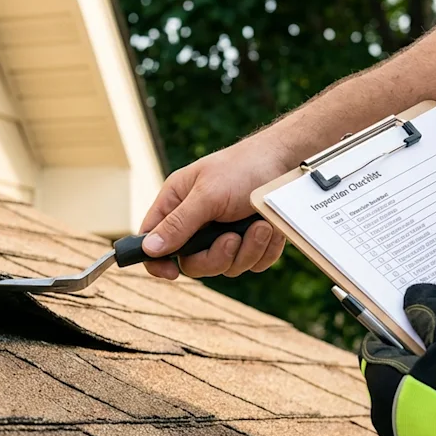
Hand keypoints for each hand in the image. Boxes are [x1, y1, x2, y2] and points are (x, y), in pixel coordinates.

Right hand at [139, 133, 287, 278]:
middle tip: (232, 239)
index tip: (171, 273)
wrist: (286, 162)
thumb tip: (148, 248)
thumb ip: (178, 223)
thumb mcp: (207, 195)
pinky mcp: (251, 243)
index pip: (152, 240)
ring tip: (260, 226)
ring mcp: (225, 235)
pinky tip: (270, 228)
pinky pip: (254, 264)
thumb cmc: (242, 168)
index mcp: (177, 204)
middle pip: (193, 264)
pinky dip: (265, 249)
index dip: (156, 261)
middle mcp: (197, 223)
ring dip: (248, 250)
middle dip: (217, 256)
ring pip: (227, 267)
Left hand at [360, 284, 435, 435]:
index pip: (374, 348)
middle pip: (391, 381)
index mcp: (383, 383)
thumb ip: (429, 310)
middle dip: (412, 366)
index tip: (414, 327)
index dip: (394, 334)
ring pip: (407, 411)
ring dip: (426, 397)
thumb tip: (413, 293)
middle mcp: (383, 419)